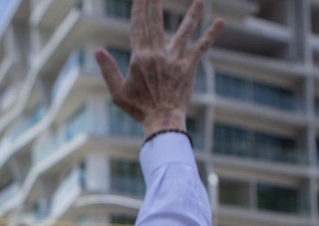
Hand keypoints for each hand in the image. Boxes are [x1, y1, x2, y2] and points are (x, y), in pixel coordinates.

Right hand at [95, 0, 224, 135]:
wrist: (163, 120)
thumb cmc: (138, 109)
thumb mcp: (117, 92)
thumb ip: (108, 70)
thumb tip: (97, 51)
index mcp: (140, 58)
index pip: (138, 27)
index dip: (139, 10)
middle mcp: (158, 54)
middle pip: (156, 23)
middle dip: (155, 3)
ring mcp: (175, 59)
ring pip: (184, 30)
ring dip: (192, 14)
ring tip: (200, 0)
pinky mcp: (189, 66)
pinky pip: (201, 46)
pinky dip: (211, 34)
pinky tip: (220, 22)